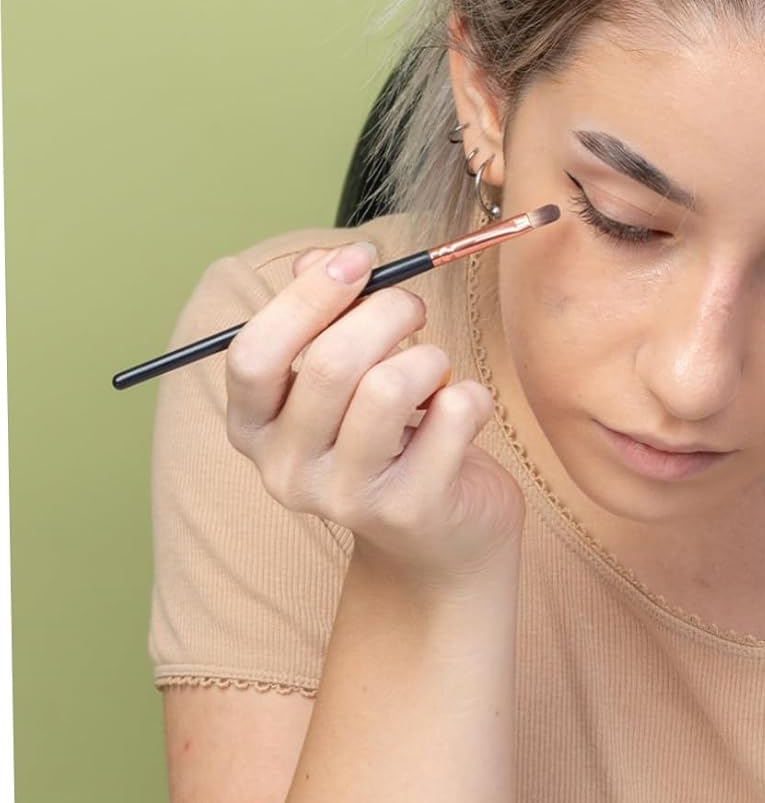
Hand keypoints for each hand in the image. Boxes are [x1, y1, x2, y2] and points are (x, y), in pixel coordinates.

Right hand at [223, 240, 523, 588]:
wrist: (440, 543)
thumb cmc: (391, 443)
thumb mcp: (347, 381)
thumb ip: (325, 318)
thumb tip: (321, 261)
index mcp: (255, 429)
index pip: (255, 353)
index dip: (307, 297)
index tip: (359, 259)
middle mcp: (287, 471)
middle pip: (330, 363)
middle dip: (387, 313)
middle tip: (414, 308)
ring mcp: (347, 497)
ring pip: (389, 387)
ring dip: (429, 359)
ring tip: (437, 371)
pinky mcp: (411, 508)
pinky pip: (452, 415)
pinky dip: (471, 396)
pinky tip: (464, 413)